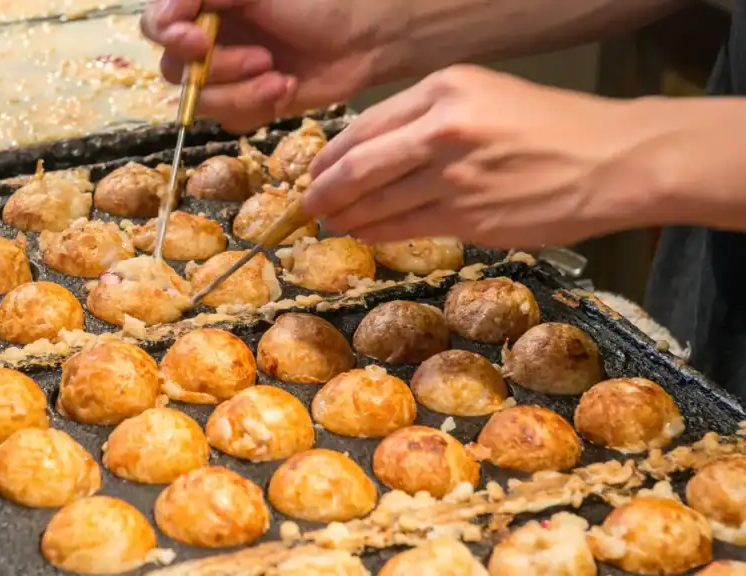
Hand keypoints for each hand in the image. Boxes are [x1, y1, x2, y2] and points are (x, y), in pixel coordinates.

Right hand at [140, 0, 407, 131]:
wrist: (367, 37)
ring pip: (203, 102)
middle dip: (221, 71)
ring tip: (280, 79)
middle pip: (177, 71)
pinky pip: (230, 120)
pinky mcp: (248, 103)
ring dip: (242, 94)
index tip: (199, 43)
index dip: (170, 38)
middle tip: (264, 59)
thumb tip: (164, 19)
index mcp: (203, 3)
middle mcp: (207, 38)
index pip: (156, 25)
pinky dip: (258, 108)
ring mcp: (227, 74)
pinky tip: (285, 90)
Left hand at [303, 65, 687, 248]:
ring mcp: (454, 175)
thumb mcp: (486, 96)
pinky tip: (368, 234)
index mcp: (445, 89)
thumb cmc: (553, 126)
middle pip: (359, 166)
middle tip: (306, 205)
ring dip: (348, 216)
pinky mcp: (468, 216)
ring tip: (332, 223)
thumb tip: (374, 152)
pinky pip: (407, 228)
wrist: (614, 160)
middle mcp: (442, 129)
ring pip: (379, 202)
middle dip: (324, 190)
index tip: (316, 170)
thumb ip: (428, 118)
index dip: (332, 154)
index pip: (366, 126)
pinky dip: (379, 233)